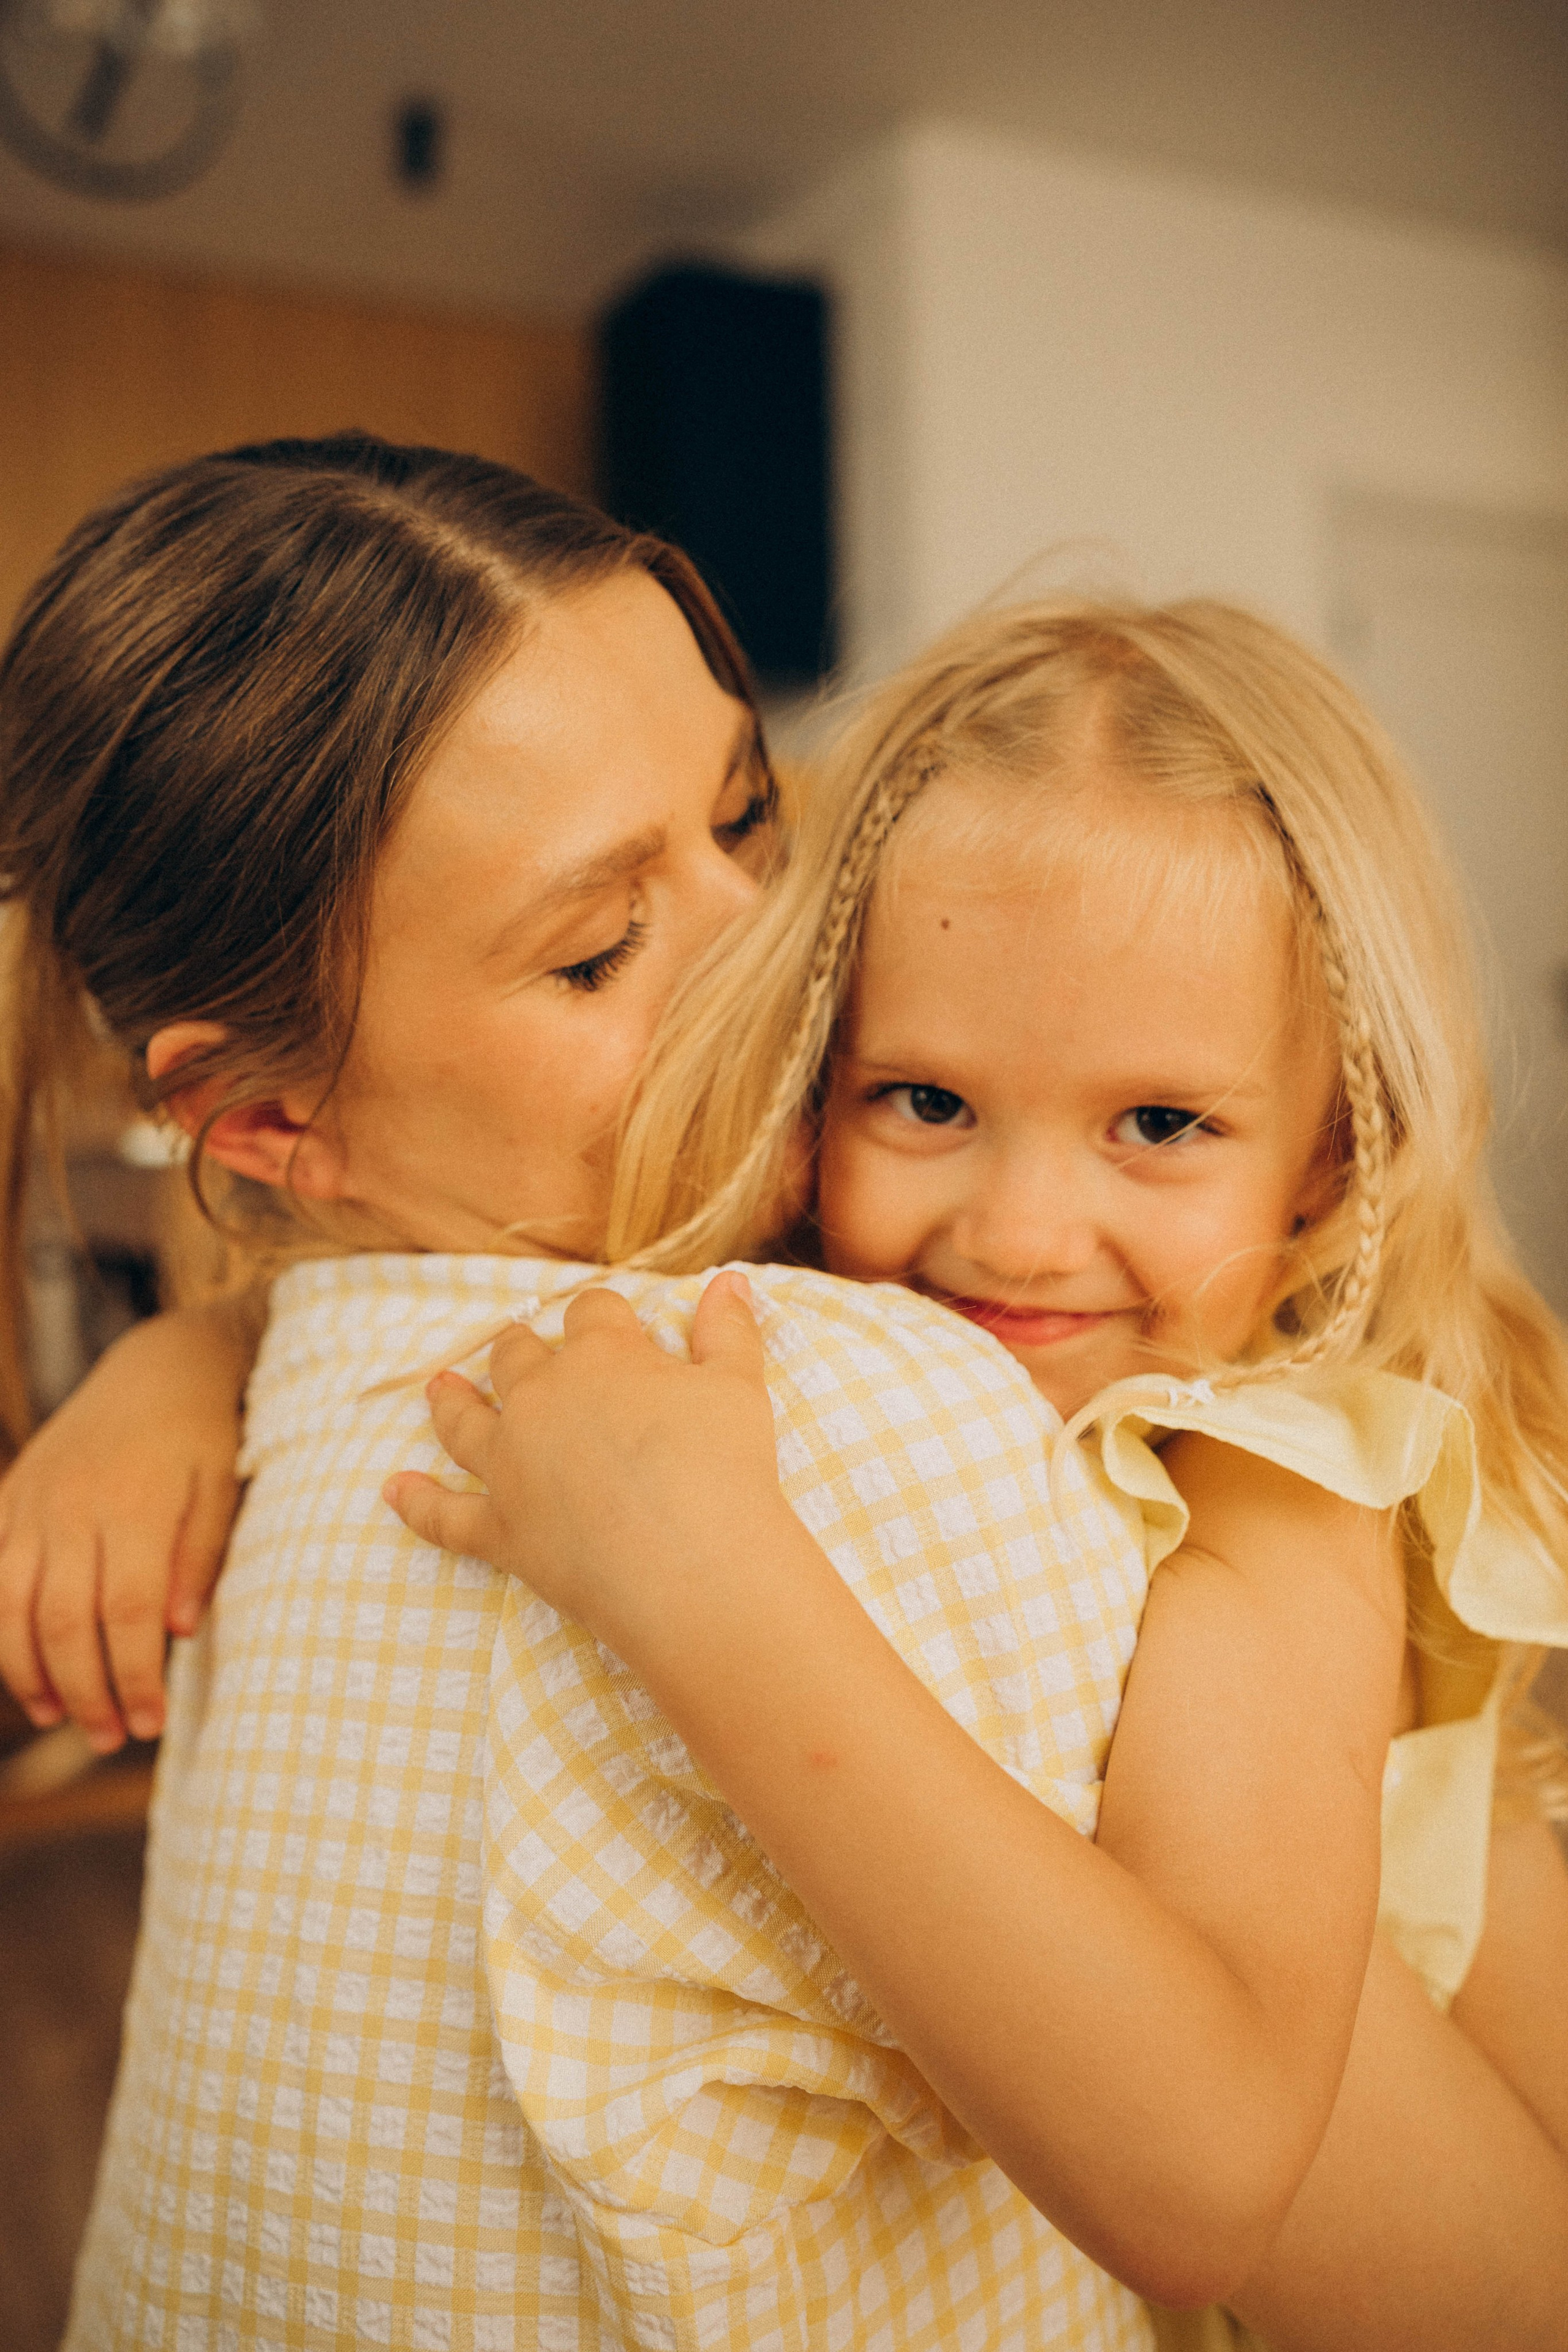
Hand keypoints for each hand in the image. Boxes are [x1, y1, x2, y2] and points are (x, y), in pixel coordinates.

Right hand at [0, 1307, 247, 1749]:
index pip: (127, 1613)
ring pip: (12, 1607)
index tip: (153, 1723)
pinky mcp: (9, 1497)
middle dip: (86, 1692)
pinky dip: (0, 1630)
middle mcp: (72, 1506)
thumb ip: (200, 1557)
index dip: (135, 1676)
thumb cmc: (206, 1434)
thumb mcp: (225, 1487)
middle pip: (64, 1622)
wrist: (161, 1366)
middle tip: (113, 1738)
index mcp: (134, 1505)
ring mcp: (32, 1502)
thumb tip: (180, 1631)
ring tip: (63, 1718)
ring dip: (32, 1674)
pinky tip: (25, 1672)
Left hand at [384, 1272, 785, 1650]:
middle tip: (521, 1347)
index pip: (592, 1312)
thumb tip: (729, 1280)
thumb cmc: (724, 1469)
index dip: (604, 1316)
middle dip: (521, 1348)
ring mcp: (509, 1464)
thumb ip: (729, 1331)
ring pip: (464, 1420)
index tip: (614, 1326)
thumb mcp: (739, 1387)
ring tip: (439, 1387)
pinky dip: (417, 1502)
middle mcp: (541, 1398)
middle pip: (517, 1356)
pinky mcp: (498, 1529)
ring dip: (451, 1401)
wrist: (693, 1565)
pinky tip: (394, 1490)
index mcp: (600, 1356)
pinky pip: (444, 1515)